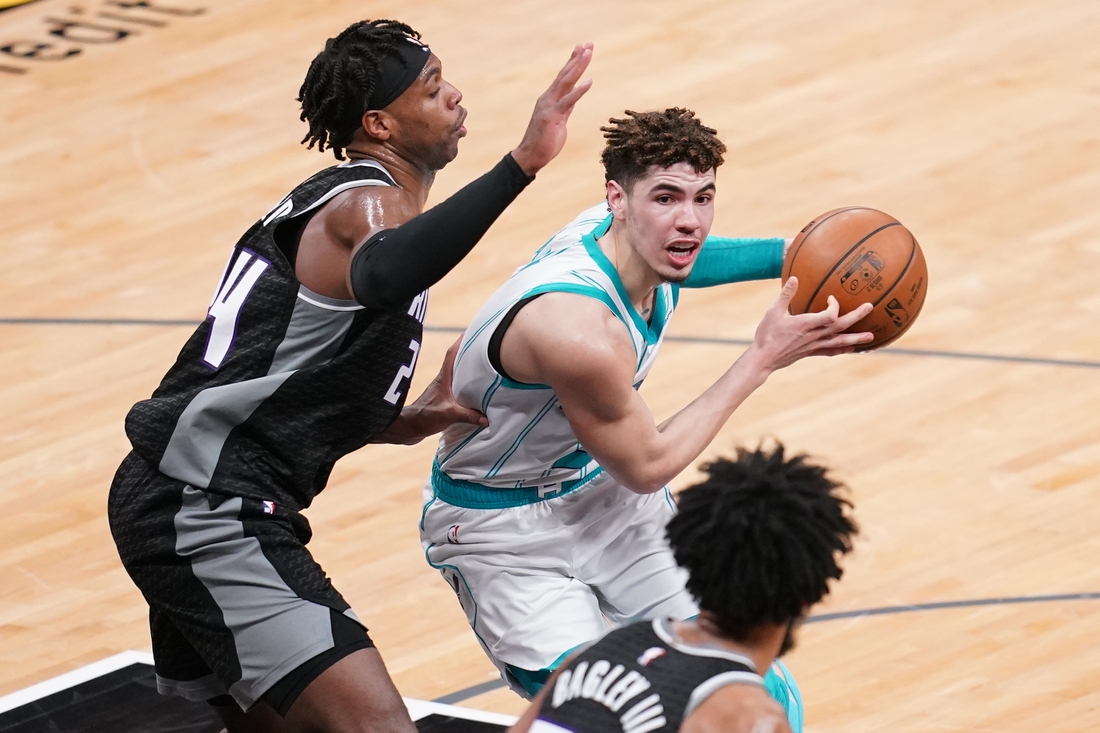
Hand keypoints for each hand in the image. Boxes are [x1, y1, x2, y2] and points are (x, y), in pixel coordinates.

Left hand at [374, 336, 486, 444]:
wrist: (409, 428)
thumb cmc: (424, 417)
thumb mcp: (449, 415)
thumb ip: (468, 415)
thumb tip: (488, 418)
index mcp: (444, 378)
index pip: (452, 353)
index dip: (462, 340)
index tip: (474, 330)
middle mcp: (444, 380)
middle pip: (458, 360)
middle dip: (470, 351)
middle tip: (486, 345)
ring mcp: (444, 389)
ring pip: (459, 373)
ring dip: (470, 368)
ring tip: (486, 365)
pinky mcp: (445, 398)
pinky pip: (459, 386)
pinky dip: (469, 384)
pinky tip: (477, 390)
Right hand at [510, 43, 593, 175]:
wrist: (531, 156)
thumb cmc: (544, 141)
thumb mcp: (559, 121)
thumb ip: (566, 107)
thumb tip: (574, 98)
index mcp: (550, 99)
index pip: (564, 77)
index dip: (573, 62)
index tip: (582, 48)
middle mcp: (548, 98)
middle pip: (565, 74)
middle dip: (577, 58)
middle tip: (588, 44)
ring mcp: (549, 106)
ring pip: (566, 82)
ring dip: (578, 66)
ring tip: (588, 53)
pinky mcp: (552, 116)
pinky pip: (568, 101)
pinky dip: (579, 91)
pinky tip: (589, 81)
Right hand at [747, 277, 873, 373]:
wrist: (764, 358)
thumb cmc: (767, 334)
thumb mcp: (773, 311)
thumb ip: (786, 295)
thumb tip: (794, 278)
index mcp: (805, 324)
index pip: (829, 315)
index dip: (835, 306)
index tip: (832, 298)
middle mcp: (814, 336)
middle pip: (840, 326)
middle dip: (856, 316)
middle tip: (870, 307)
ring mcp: (814, 346)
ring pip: (840, 342)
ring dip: (856, 338)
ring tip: (871, 336)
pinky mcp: (811, 352)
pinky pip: (831, 351)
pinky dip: (843, 350)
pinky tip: (852, 349)